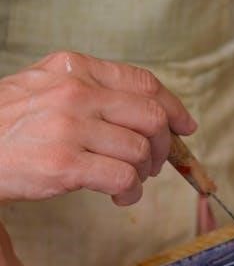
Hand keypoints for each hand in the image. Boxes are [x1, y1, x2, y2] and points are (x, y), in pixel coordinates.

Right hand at [0, 51, 196, 205]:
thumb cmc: (9, 124)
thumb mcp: (46, 88)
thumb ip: (90, 91)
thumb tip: (142, 113)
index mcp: (75, 68)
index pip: (143, 82)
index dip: (173, 106)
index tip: (185, 125)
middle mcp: (76, 92)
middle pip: (151, 116)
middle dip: (163, 146)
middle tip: (152, 164)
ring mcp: (70, 127)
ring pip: (140, 151)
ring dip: (144, 173)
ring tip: (129, 183)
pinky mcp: (65, 164)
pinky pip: (123, 178)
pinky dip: (131, 192)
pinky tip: (119, 197)